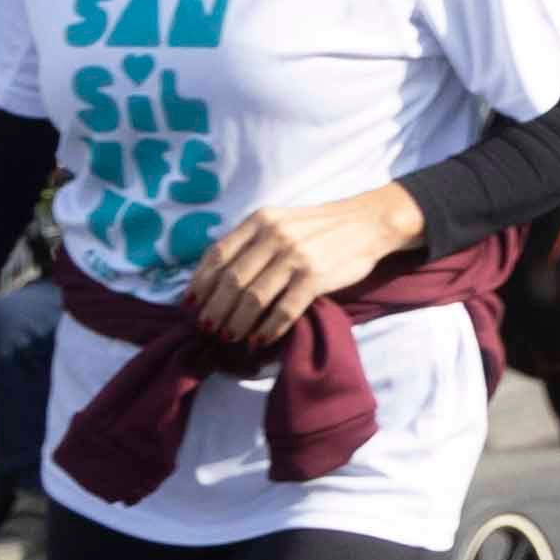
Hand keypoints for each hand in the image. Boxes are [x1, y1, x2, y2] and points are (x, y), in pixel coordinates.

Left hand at [184, 188, 419, 352]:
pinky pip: (283, 310)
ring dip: (236, 323)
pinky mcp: (315, 277)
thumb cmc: (318, 228)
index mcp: (260, 220)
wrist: (367, 223)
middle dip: (215, 310)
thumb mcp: (280, 222)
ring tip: (230, 337)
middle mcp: (274, 235)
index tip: (191, 306)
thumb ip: (251, 242)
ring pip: (253, 298)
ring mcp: (295, 256)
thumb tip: (213, 281)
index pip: (217, 255)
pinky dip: (267, 329)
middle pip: (231, 281)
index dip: (199, 284)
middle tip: (208, 329)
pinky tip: (260, 339)